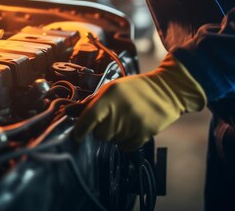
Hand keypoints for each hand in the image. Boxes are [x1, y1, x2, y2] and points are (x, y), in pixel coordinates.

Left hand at [73, 53, 206, 150]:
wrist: (166, 92)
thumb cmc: (135, 89)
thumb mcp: (111, 88)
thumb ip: (91, 102)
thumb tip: (69, 112)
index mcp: (111, 96)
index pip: (90, 117)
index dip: (81, 129)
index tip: (77, 135)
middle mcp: (121, 110)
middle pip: (99, 134)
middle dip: (100, 129)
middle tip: (109, 119)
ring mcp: (133, 124)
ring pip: (111, 141)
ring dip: (113, 134)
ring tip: (123, 120)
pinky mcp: (143, 135)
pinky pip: (124, 146)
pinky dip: (124, 141)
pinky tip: (131, 128)